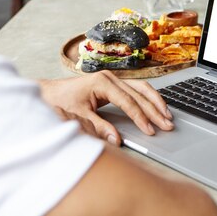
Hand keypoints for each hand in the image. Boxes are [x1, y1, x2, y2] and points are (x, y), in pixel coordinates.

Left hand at [39, 70, 173, 145]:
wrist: (48, 92)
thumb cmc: (60, 102)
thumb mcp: (78, 117)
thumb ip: (98, 128)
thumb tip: (116, 140)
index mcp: (102, 82)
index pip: (128, 102)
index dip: (141, 117)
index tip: (150, 130)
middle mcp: (111, 77)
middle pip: (140, 94)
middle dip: (155, 110)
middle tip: (167, 124)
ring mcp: (113, 78)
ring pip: (142, 88)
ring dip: (156, 102)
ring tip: (167, 115)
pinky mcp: (114, 83)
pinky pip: (137, 88)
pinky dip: (149, 98)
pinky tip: (156, 106)